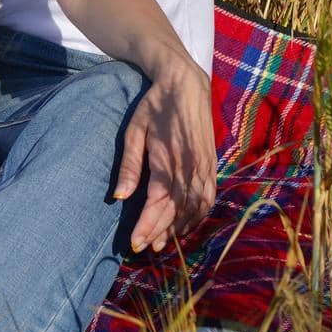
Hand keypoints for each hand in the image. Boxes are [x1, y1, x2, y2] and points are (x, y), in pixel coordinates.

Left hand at [114, 58, 215, 252]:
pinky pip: (207, 197)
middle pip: (176, 210)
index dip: (147, 226)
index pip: (158, 203)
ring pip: (194, 207)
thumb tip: (119, 197)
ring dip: (179, 227)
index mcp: (169, 159)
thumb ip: (129, 166)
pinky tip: (184, 224)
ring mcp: (205, 166)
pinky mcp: (212, 164)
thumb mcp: (134, 132)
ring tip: (162, 241)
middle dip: (160, 232)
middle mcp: (190, 166)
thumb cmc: (153, 106)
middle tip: (144, 248)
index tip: (134, 243)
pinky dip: (197, 215)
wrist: (185, 83)